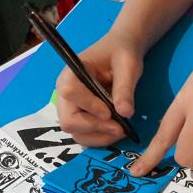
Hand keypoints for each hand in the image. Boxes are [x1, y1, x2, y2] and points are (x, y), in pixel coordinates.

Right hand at [56, 28, 143, 146]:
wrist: (121, 53)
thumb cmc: (121, 53)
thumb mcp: (128, 65)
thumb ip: (124, 87)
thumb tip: (125, 113)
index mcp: (71, 73)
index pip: (70, 92)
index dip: (89, 106)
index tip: (110, 112)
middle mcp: (65, 93)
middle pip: (68, 120)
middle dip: (95, 128)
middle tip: (120, 128)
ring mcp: (71, 108)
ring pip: (76, 134)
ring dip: (99, 137)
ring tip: (122, 131)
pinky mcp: (80, 119)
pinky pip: (85, 136)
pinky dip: (100, 139)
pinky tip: (116, 132)